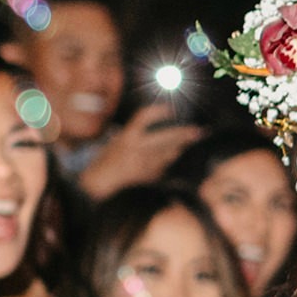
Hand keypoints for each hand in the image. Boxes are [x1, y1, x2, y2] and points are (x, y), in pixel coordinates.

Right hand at [78, 103, 199, 201]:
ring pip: (170, 153)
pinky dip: (170, 160)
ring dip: (182, 146)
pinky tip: (177, 154)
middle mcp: (137, 150)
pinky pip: (165, 167)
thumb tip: (148, 125)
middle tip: (199, 130)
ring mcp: (145, 165)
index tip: (169, 110)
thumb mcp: (114, 144)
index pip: (143, 118)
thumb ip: (131, 135)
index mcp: (126, 138)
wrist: (98, 187)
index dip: (157, 112)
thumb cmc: (104, 164)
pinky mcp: (149, 178)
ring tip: (193, 138)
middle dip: (184, 133)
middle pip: (166, 137)